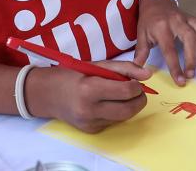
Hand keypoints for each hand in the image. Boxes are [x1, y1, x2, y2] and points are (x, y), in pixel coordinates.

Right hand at [27, 60, 150, 132]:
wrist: (48, 94)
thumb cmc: (75, 75)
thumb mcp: (99, 65)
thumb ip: (126, 68)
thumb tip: (148, 75)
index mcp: (90, 89)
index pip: (126, 92)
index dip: (137, 86)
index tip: (136, 81)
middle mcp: (88, 109)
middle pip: (128, 110)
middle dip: (139, 100)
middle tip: (138, 91)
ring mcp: (89, 123)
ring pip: (123, 117)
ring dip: (130, 106)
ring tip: (124, 95)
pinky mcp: (90, 130)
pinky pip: (113, 122)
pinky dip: (118, 112)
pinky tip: (109, 103)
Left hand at [133, 0, 195, 85]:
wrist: (156, 1)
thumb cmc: (148, 21)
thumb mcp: (141, 35)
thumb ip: (141, 53)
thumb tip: (138, 71)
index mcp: (161, 27)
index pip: (169, 49)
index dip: (175, 66)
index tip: (180, 80)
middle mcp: (177, 21)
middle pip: (189, 38)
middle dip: (192, 57)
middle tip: (192, 74)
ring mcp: (188, 18)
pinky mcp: (195, 18)